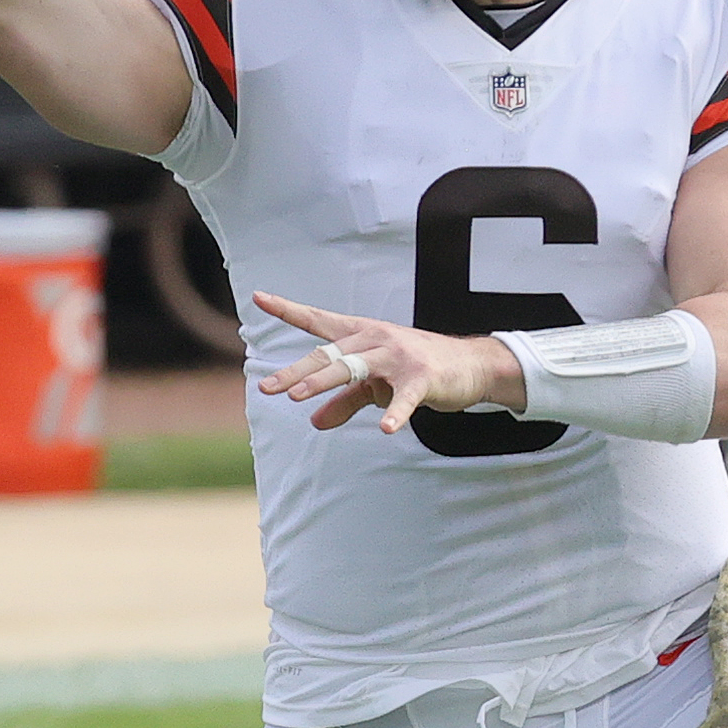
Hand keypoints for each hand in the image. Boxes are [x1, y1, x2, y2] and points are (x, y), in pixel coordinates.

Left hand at [253, 292, 515, 433]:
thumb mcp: (375, 387)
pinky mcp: (423, 378)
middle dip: (296, 373)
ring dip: (324, 383)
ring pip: (354, 369)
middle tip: (267, 388)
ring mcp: (399, 357)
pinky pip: (406, 398)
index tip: (258, 297)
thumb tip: (314, 422)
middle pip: (329, 356)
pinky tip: (387, 430)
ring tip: (296, 397)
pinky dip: (397, 412)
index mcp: (361, 336)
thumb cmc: (416, 371)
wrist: (469, 366)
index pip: (319, 321)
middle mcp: (375, 340)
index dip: (289, 309)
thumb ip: (344, 402)